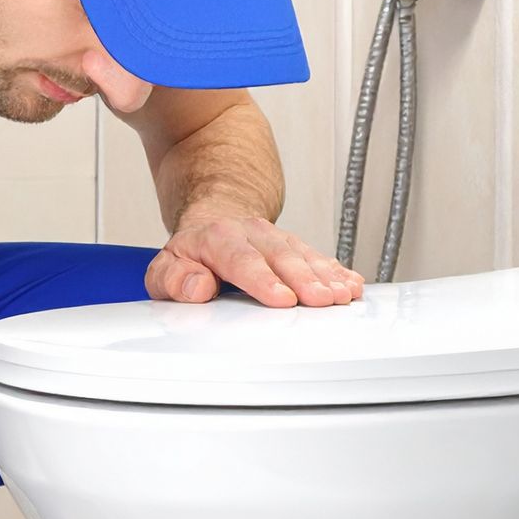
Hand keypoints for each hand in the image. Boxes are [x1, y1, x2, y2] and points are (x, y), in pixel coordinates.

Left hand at [146, 215, 364, 307]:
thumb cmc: (192, 253)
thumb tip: (196, 287)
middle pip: (280, 257)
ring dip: (327, 276)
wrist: (216, 217)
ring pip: (304, 255)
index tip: (282, 299)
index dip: (263, 280)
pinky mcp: (295, 246)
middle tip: (322, 300)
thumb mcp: (166, 267)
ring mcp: (277, 238)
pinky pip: (319, 257)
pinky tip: (352, 284)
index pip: (241, 260)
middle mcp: (251, 234)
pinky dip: (337, 271)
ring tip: (344, 295)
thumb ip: (173, 280)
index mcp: (217, 239)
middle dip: (304, 279)